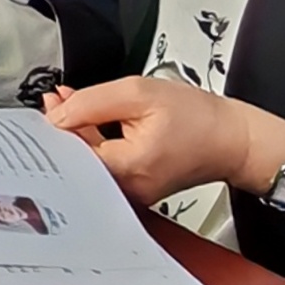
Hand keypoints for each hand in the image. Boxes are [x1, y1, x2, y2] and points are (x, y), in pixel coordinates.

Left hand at [42, 77, 284, 204]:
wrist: (234, 139)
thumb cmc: (200, 118)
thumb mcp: (139, 93)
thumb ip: (93, 101)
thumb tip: (58, 112)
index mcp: (127, 168)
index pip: (71, 151)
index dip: (56, 123)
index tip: (50, 100)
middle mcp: (127, 189)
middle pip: (77, 159)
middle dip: (64, 126)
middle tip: (56, 98)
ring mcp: (132, 192)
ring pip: (90, 160)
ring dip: (78, 130)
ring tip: (72, 101)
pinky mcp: (136, 187)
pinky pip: (105, 163)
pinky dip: (95, 140)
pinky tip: (91, 117)